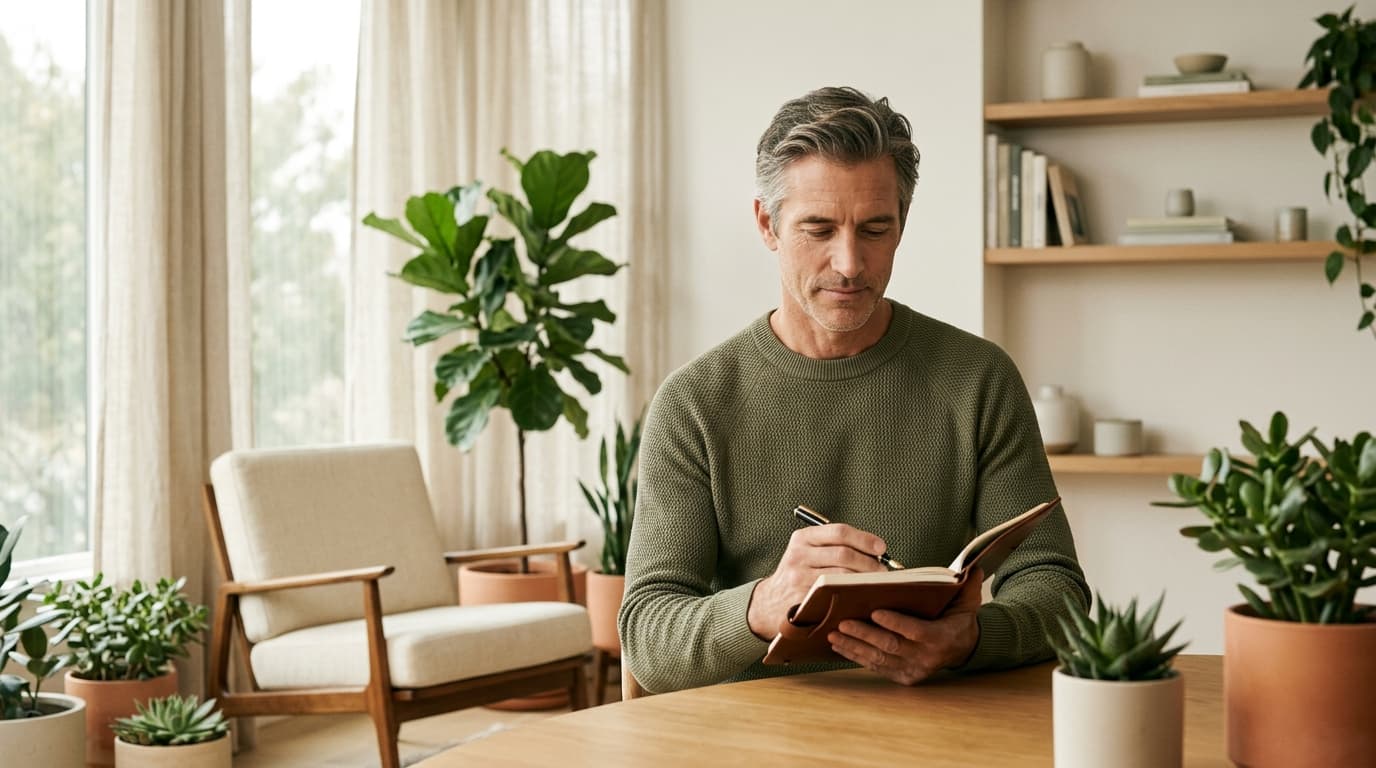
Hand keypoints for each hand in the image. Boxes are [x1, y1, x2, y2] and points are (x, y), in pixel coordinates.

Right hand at [746, 523, 888, 639]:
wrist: (768, 604)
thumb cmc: (798, 576)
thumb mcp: (807, 552)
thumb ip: (834, 546)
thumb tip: (875, 550)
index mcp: (802, 538)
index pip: (838, 532)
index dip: (864, 539)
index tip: (881, 547)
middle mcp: (798, 555)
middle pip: (843, 555)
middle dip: (869, 564)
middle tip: (883, 573)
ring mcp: (798, 579)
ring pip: (841, 577)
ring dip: (864, 581)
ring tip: (876, 586)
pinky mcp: (801, 600)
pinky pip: (834, 597)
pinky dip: (852, 597)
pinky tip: (861, 598)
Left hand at [827, 569, 983, 685]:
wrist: (963, 649)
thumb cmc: (958, 620)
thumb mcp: (967, 602)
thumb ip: (968, 585)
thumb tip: (974, 566)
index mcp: (940, 638)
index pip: (915, 631)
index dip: (895, 623)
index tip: (875, 611)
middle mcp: (926, 658)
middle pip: (891, 647)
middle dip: (865, 634)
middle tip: (843, 622)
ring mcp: (913, 670)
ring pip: (879, 659)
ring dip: (854, 647)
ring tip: (834, 633)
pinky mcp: (903, 676)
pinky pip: (876, 667)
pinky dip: (856, 656)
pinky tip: (840, 645)